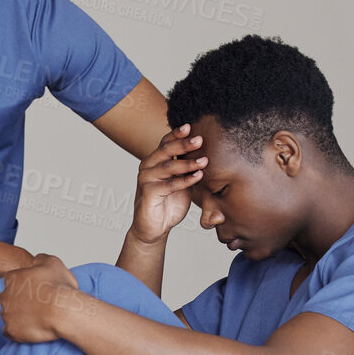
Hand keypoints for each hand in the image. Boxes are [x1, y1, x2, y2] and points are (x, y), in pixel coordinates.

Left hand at [0, 253, 79, 342]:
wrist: (63, 311)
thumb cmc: (59, 288)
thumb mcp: (53, 262)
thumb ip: (40, 259)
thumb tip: (36, 261)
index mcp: (12, 278)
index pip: (13, 281)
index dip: (26, 286)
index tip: (37, 291)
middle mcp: (5, 295)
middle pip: (9, 298)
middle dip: (20, 301)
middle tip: (37, 305)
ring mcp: (6, 314)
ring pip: (9, 315)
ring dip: (19, 316)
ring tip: (37, 318)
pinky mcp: (10, 330)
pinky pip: (9, 331)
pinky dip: (17, 331)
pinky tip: (29, 329)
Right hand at [129, 123, 202, 244]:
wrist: (155, 228)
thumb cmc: (169, 203)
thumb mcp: (182, 182)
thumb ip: (189, 169)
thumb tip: (207, 153)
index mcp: (155, 160)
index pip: (165, 142)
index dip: (177, 134)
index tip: (191, 126)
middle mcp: (148, 166)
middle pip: (165, 150)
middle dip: (183, 144)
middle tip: (199, 139)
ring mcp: (146, 179)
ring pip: (168, 166)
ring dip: (188, 163)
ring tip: (204, 161)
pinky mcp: (148, 193)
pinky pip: (169, 185)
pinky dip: (185, 180)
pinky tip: (198, 176)